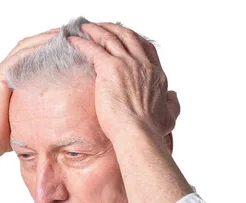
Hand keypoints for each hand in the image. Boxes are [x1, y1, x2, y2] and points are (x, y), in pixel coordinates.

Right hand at [0, 28, 59, 154]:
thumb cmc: (8, 132)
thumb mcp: (31, 113)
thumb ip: (42, 103)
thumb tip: (66, 106)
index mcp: (12, 76)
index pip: (33, 52)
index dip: (50, 44)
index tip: (71, 42)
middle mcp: (6, 69)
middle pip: (30, 44)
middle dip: (50, 37)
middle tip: (71, 32)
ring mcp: (1, 70)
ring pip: (26, 46)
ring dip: (45, 38)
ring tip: (64, 34)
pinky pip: (19, 56)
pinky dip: (35, 48)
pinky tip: (51, 45)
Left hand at [67, 23, 180, 140]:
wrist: (138, 133)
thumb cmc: (151, 130)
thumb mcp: (170, 116)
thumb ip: (172, 104)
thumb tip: (172, 95)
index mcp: (155, 73)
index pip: (146, 48)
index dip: (134, 40)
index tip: (124, 38)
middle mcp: (142, 64)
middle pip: (128, 37)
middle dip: (114, 29)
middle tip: (103, 27)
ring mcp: (127, 64)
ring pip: (110, 38)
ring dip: (96, 30)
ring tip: (85, 28)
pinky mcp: (110, 68)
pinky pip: (93, 49)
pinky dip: (82, 42)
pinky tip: (73, 40)